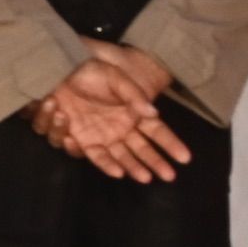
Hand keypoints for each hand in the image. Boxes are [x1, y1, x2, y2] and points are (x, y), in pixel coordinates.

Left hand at [30, 44, 186, 183]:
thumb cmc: (92, 71)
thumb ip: (134, 95)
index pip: (157, 132)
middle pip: (141, 151)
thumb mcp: (116, 78)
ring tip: (133, 175)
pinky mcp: (80, 139)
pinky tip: (102, 161)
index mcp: (133, 115)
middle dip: (155, 163)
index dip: (171, 145)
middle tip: (169, 176)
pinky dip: (96, 159)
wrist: (61, 70)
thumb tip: (154, 113)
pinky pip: (88, 154)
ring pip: (117, 159)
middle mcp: (120, 130)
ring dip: (127, 167)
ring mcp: (100, 137)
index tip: (186, 158)